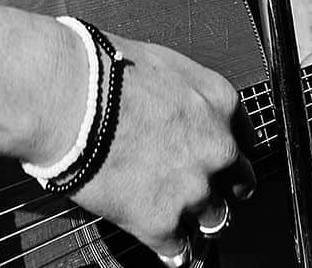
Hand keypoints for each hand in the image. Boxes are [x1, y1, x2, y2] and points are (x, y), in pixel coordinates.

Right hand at [70, 36, 255, 261]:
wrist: (68, 96)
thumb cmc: (101, 69)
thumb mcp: (160, 63)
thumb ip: (182, 93)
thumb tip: (170, 105)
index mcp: (217, 101)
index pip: (243, 136)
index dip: (226, 149)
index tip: (216, 157)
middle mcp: (215, 147)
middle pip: (239, 181)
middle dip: (220, 185)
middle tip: (195, 183)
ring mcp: (192, 188)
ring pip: (214, 218)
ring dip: (194, 215)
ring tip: (171, 208)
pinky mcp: (161, 222)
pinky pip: (178, 250)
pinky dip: (167, 245)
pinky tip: (156, 234)